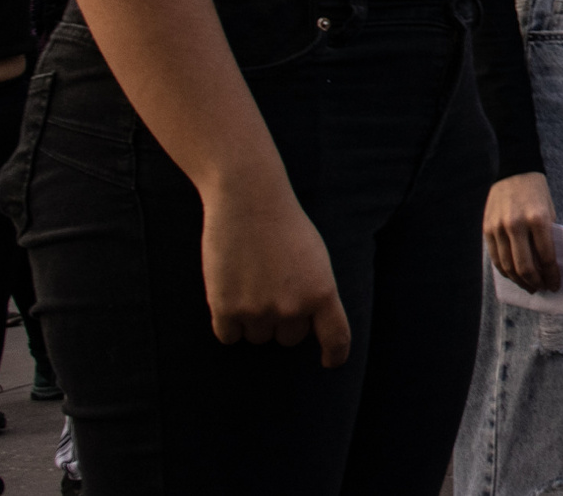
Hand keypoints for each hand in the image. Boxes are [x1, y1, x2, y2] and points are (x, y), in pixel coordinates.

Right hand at [202, 183, 350, 367]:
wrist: (248, 199)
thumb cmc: (284, 225)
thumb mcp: (315, 258)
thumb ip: (313, 293)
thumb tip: (304, 327)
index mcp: (323, 292)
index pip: (336, 338)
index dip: (335, 355)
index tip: (329, 363)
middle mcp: (293, 307)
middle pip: (289, 339)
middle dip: (282, 322)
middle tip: (271, 288)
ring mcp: (258, 310)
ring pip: (257, 337)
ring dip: (253, 320)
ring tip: (249, 281)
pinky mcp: (226, 309)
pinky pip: (229, 337)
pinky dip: (228, 322)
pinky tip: (229, 293)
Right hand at [483, 172, 560, 292]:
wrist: (515, 170)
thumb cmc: (537, 192)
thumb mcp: (549, 212)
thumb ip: (548, 237)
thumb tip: (548, 267)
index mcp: (538, 219)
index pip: (546, 257)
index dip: (552, 275)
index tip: (555, 285)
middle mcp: (516, 224)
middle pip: (525, 267)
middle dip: (535, 282)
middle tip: (541, 288)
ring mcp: (499, 227)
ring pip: (507, 266)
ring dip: (519, 281)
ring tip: (529, 286)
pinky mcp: (487, 228)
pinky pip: (495, 258)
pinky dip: (505, 271)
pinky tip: (514, 275)